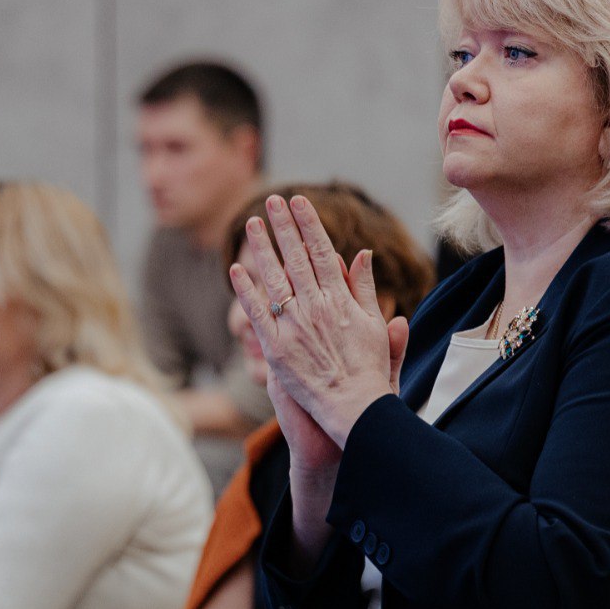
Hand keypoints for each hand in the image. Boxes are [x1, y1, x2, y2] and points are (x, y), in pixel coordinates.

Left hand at [229, 195, 398, 445]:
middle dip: (283, 225)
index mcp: (340, 298)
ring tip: (252, 223)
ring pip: (274, 278)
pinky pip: (257, 312)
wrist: (354, 407)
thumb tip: (361, 253)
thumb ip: (364, 286)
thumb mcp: (374, 323)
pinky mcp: (276, 348)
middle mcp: (316, 306)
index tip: (299, 201)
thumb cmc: (368, 369)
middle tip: (271, 200)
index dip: (308, 223)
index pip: (321, 250)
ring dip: (262, 247)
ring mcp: (294, 326)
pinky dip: (246, 289)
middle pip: (295, 257)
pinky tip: (235, 268)